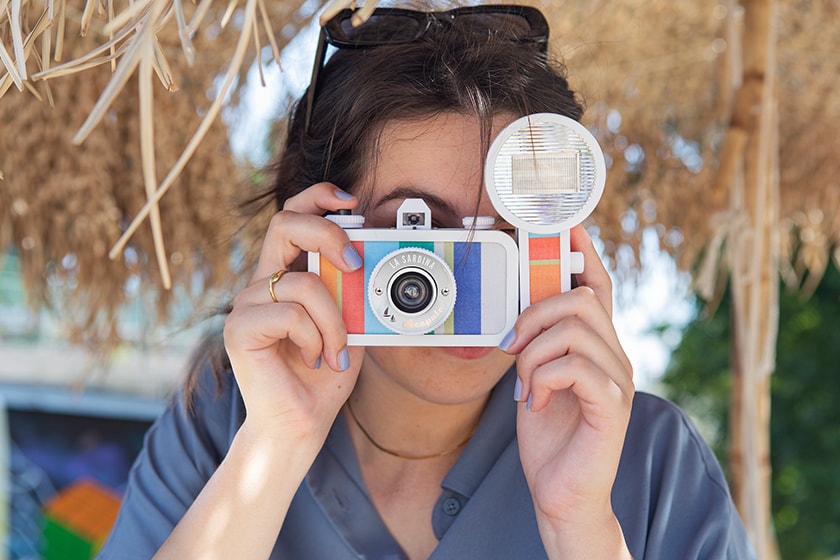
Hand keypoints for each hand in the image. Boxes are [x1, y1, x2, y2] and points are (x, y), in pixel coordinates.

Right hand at [223, 183, 365, 443]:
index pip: (291, 217)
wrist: (301, 423)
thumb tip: (370, 258)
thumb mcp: (350, 322)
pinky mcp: (239, 329)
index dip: (316, 198)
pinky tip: (314, 358)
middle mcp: (262, 284)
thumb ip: (353, 291)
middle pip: (284, 224)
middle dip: (327, 234)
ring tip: (337, 350)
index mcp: (285, 276)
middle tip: (354, 264)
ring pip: (302, 282)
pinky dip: (315, 337)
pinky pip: (290, 314)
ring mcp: (246, 305)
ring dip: (334, 319)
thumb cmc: (325, 374)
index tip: (350, 202)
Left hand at [501, 225, 633, 557]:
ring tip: (526, 386)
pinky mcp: (612, 404)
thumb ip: (537, 344)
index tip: (565, 227)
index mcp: (596, 346)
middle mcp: (614, 356)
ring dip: (533, 354)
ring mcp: (618, 379)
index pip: (596, 286)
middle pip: (580, 298)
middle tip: (512, 345)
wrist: (561, 494)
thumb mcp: (536, 379)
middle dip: (534, 314)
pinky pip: (574, 365)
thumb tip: (521, 310)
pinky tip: (538, 402)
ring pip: (572, 328)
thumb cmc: (549, 436)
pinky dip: (543, 379)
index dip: (583, 254)